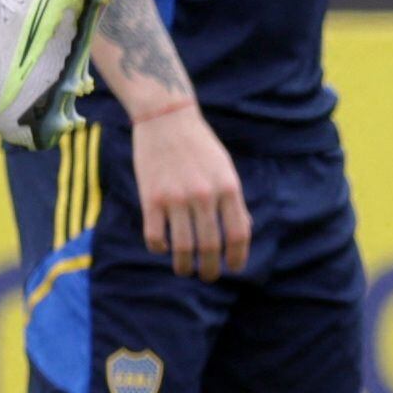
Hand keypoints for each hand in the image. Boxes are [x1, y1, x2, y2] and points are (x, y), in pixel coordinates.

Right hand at [131, 100, 249, 280]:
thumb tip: (241, 231)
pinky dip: (159, 249)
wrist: (165, 117)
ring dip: (184, 266)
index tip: (234, 268)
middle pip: (210, 247)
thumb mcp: (224, 168)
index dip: (238, 257)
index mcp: (227, 187)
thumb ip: (233, 199)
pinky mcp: (151, 198)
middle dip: (210, 269)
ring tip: (185, 269)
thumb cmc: (199, 144)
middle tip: (207, 275)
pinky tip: (163, 247)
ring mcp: (176, 198)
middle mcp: (204, 195)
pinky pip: (155, 237)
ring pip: (182, 248)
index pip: (238, 234)